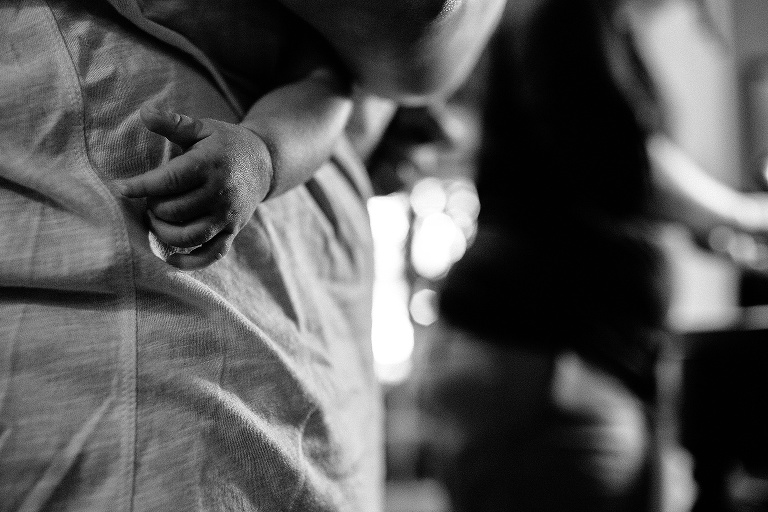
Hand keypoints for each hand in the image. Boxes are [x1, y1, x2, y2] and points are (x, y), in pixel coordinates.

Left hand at [115, 104, 272, 269]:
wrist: (265, 163)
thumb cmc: (225, 144)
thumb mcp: (202, 127)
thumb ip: (173, 123)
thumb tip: (143, 112)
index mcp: (209, 165)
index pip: (167, 181)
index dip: (139, 187)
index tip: (120, 188)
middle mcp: (219, 193)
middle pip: (173, 210)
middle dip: (153, 207)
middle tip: (150, 198)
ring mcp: (227, 216)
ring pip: (187, 236)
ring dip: (163, 232)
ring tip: (157, 219)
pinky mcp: (233, 231)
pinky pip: (211, 254)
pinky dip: (190, 262)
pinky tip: (170, 259)